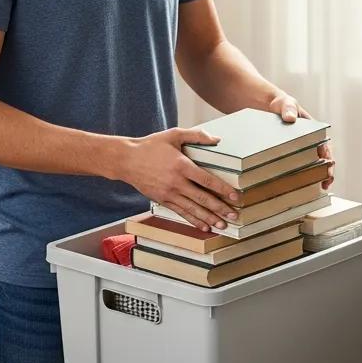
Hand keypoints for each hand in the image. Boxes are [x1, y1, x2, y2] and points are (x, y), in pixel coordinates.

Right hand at [119, 128, 241, 231]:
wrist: (126, 160)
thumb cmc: (151, 146)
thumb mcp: (173, 135)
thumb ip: (196, 136)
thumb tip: (217, 139)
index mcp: (181, 165)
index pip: (207, 180)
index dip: (222, 189)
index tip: (235, 196)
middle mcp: (176, 182)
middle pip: (202, 198)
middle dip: (220, 208)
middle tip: (234, 216)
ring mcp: (168, 193)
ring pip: (192, 209)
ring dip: (209, 218)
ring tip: (223, 226)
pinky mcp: (162, 200)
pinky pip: (181, 213)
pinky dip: (193, 220)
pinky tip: (204, 226)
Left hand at [266, 93, 334, 190]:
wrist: (263, 105)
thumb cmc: (280, 103)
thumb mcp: (284, 102)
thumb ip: (288, 107)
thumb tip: (290, 118)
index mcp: (313, 132)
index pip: (325, 149)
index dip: (329, 161)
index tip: (328, 171)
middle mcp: (307, 143)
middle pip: (319, 161)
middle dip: (323, 174)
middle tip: (323, 185)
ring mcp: (295, 150)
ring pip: (306, 166)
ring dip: (310, 178)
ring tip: (309, 190)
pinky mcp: (282, 154)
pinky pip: (289, 167)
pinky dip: (292, 177)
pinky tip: (288, 186)